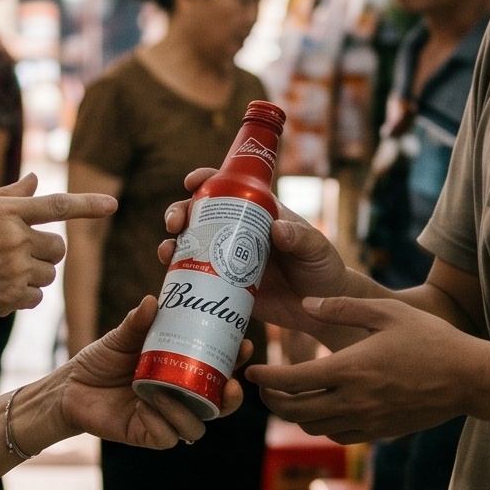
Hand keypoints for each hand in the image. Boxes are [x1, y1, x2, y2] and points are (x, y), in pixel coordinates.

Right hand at [0, 176, 112, 327]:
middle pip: (57, 246)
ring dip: (33, 273)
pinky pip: (36, 296)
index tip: (113, 204)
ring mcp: (13, 269)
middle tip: (18, 252)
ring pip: (48, 272)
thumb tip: (36, 179)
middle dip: (45, 250)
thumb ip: (7, 196)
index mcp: (1, 211)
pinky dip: (23, 295)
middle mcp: (12, 238)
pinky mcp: (10, 297)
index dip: (88, 204)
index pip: (56, 205)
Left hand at [38, 297, 246, 448]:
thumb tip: (152, 300)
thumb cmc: (101, 361)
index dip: (236, 363)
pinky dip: (163, 423)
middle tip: (231, 381)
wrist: (69, 387)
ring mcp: (164, 419)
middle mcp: (178, 398)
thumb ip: (137, 322)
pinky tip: (149, 407)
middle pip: (218, 406)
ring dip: (190, 411)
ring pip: (196, 427)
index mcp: (181, 373)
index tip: (244, 345)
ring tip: (171, 392)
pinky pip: (167, 437)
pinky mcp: (146, 435)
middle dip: (231, 397)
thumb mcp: (121, 338)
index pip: (218, 372)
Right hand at [155, 168, 351, 335]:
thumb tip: (276, 230)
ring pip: (190, 244)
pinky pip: (195, 276)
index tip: (192, 182)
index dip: (205, 180)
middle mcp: (237, 231)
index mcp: (257, 213)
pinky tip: (169, 276)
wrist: (323, 309)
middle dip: (178, 212)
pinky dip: (177, 273)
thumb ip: (300, 238)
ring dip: (171, 244)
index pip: (227, 187)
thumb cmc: (322, 269)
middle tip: (174, 224)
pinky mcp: (223, 285)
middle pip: (198, 214)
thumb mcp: (316, 248)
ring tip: (166, 252)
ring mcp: (227, 259)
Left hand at [246, 293, 486, 443]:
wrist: (468, 378)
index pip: (291, 381)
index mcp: (350, 369)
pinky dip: (322, 425)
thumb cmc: (430, 338)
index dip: (265, 378)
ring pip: (314, 428)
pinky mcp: (379, 432)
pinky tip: (323, 407)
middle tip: (263, 386)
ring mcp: (367, 421)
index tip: (252, 370)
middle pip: (294, 411)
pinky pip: (338, 436)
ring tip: (290, 395)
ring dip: (295, 414)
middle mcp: (354, 401)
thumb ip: (341, 307)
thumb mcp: (386, 312)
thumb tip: (305, 304)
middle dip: (271, 400)